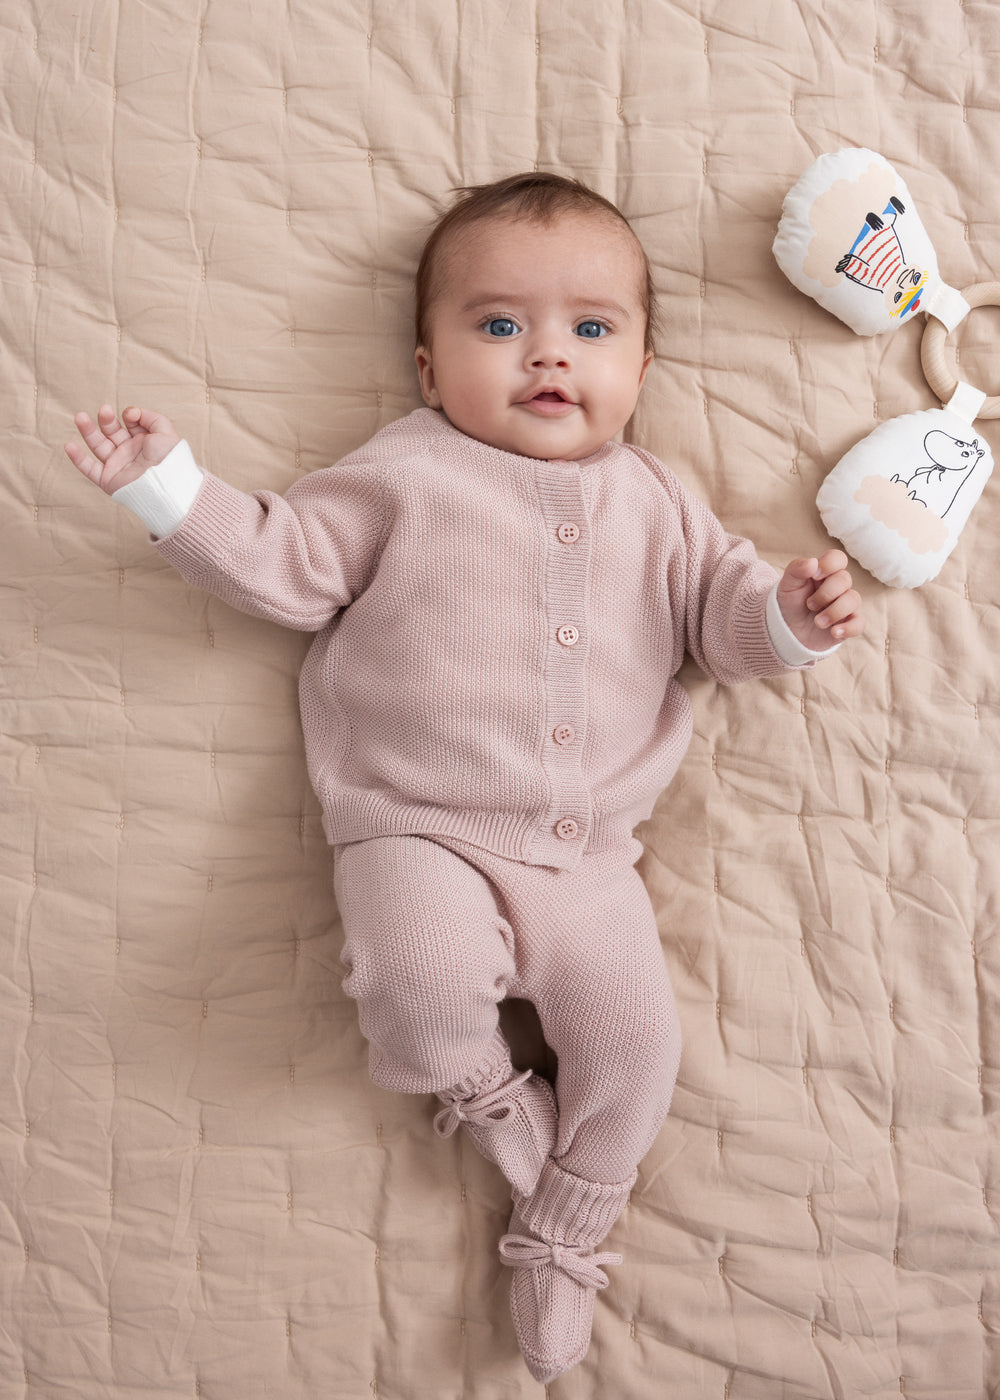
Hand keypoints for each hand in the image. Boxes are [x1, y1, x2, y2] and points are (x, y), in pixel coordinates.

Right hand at [65, 404, 180, 494]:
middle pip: (111, 431)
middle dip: (106, 420)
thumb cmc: (170, 460)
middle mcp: (129, 452)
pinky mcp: (109, 480)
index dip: (130, 416)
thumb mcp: (166, 432)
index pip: (129, 423)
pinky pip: (90, 469)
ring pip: (98, 446)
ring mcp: (118, 465)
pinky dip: (78, 459)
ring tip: (80, 417)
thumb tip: (129, 412)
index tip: (131, 416)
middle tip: (105, 410)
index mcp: (144, 441)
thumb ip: (151, 417)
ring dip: (88, 431)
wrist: (167, 486)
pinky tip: (69, 446)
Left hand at [777, 549, 863, 650]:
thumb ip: (796, 570)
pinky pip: (859, 624)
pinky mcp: (848, 624)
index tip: (815, 576)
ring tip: (817, 622)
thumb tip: (813, 562)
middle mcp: (839, 587)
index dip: (829, 564)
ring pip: (854, 600)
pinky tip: (834, 632)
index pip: (837, 558)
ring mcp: (845, 605)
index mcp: (825, 572)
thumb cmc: (790, 603)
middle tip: (809, 605)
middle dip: (825, 593)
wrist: (788, 631)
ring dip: (834, 611)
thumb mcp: (787, 585)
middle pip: (844, 579)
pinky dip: (848, 628)